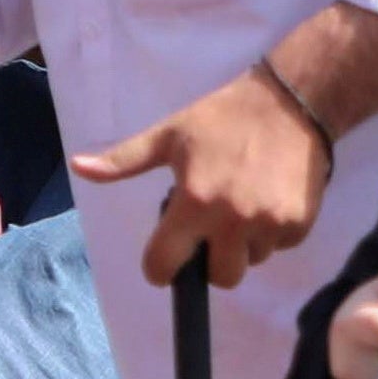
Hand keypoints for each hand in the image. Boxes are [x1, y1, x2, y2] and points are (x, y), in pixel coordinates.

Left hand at [85, 62, 334, 283]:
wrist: (292, 100)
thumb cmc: (223, 117)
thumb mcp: (169, 134)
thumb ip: (124, 160)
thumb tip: (78, 167)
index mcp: (194, 201)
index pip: (164, 265)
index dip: (160, 267)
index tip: (166, 257)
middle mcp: (231, 220)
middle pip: (219, 278)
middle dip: (212, 260)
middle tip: (214, 229)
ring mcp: (269, 224)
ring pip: (251, 262)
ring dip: (244, 245)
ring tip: (244, 205)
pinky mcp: (299, 224)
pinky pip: (280, 247)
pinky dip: (273, 232)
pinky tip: (268, 199)